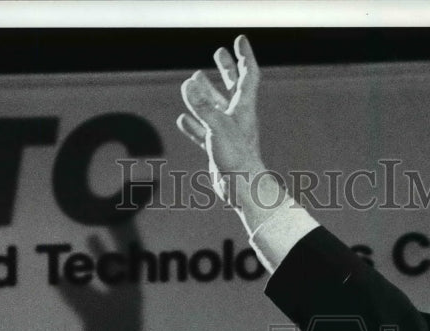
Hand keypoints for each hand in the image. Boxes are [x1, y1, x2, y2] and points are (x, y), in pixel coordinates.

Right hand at [178, 35, 264, 205]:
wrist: (243, 191)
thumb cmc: (237, 159)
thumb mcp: (218, 128)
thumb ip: (203, 106)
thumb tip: (188, 84)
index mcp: (244, 109)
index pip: (247, 76)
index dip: (244, 57)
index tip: (238, 40)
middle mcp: (237, 119)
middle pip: (233, 88)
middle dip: (226, 69)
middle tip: (218, 52)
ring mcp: (227, 134)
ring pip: (216, 108)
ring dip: (206, 94)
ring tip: (193, 81)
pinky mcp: (218, 150)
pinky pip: (204, 133)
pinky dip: (194, 125)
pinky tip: (182, 120)